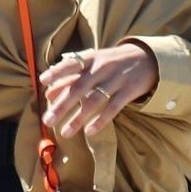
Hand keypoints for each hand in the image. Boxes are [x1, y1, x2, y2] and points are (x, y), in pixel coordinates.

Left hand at [39, 42, 158, 140]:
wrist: (148, 58)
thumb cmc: (113, 63)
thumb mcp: (94, 64)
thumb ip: (71, 76)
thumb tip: (48, 93)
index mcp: (92, 58)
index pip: (71, 64)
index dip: (57, 71)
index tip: (42, 81)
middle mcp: (102, 67)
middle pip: (79, 87)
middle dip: (62, 105)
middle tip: (47, 120)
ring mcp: (117, 79)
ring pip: (94, 100)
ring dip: (78, 118)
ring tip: (64, 133)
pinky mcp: (129, 90)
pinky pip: (113, 108)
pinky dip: (100, 120)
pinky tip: (89, 131)